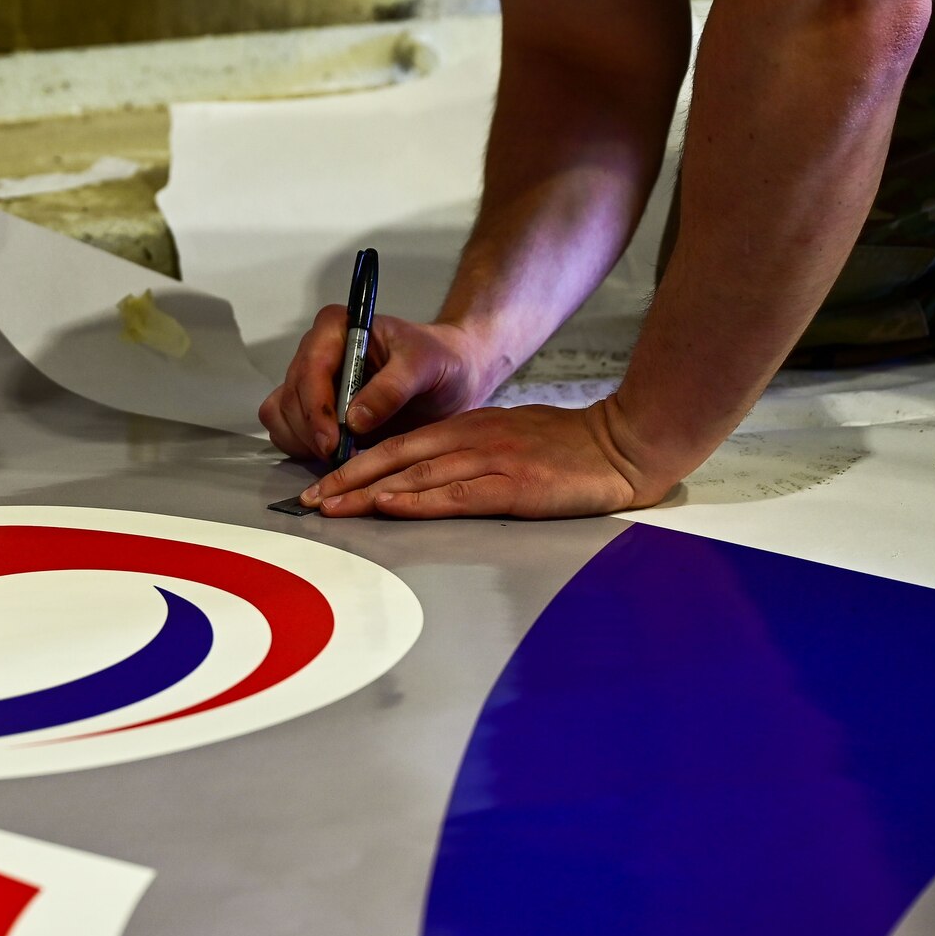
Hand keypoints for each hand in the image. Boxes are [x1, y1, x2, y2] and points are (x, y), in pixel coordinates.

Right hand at [259, 309, 497, 461]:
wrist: (451, 377)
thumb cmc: (440, 360)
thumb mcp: (425, 365)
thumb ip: (393, 388)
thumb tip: (355, 419)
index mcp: (337, 328)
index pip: (311, 367)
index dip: (316, 407)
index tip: (333, 440)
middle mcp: (315, 352)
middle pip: (291, 396)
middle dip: (313, 432)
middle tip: (342, 457)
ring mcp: (310, 383)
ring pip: (282, 416)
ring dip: (305, 443)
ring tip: (342, 457)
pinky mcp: (311, 410)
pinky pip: (286, 431)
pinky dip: (302, 449)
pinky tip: (334, 456)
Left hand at [297, 399, 679, 519]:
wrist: (624, 442)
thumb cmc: (568, 446)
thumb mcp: (508, 438)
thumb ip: (467, 454)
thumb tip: (425, 477)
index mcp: (467, 428)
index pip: (398, 447)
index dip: (356, 465)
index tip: (323, 485)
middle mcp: (470, 439)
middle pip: (395, 459)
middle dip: (347, 480)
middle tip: (310, 500)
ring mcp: (491, 461)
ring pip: (416, 475)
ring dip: (368, 492)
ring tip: (332, 507)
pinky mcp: (515, 486)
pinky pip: (456, 493)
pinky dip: (418, 500)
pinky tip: (389, 505)